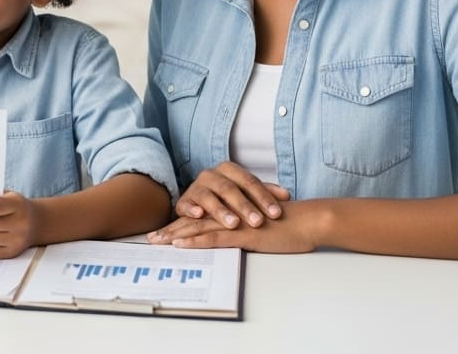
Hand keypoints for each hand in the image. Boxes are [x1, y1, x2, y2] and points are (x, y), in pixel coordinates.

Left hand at [147, 200, 322, 253]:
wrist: (307, 221)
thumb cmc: (288, 226)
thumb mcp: (260, 228)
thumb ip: (244, 229)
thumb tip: (231, 238)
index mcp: (231, 212)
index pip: (201, 218)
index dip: (180, 225)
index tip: (161, 233)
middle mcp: (229, 214)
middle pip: (194, 221)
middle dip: (170, 230)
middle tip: (150, 239)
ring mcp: (234, 222)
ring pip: (199, 227)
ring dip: (175, 235)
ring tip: (156, 241)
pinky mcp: (243, 232)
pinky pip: (214, 236)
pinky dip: (195, 240)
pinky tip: (180, 244)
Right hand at [175, 161, 289, 228]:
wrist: (198, 200)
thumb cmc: (227, 198)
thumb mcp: (247, 193)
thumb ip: (265, 193)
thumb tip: (286, 195)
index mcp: (229, 170)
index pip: (249, 182)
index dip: (264, 197)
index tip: (276, 214)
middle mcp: (211, 175)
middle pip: (229, 189)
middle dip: (244, 206)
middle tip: (258, 222)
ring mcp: (196, 187)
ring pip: (209, 197)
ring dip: (221, 210)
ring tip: (233, 224)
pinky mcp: (183, 201)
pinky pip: (186, 204)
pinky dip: (191, 209)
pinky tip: (198, 214)